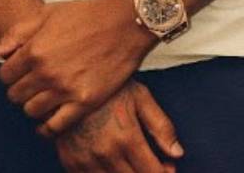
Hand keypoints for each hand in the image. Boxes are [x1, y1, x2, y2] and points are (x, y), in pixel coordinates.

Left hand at [0, 0, 156, 135]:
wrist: (125, 23)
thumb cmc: (86, 14)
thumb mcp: (46, 14)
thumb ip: (16, 34)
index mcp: (34, 50)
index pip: (4, 75)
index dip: (9, 74)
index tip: (18, 73)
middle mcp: (46, 72)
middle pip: (15, 95)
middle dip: (18, 90)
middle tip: (30, 85)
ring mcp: (65, 89)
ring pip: (31, 111)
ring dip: (32, 106)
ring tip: (41, 98)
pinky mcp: (85, 102)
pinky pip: (56, 126)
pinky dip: (46, 128)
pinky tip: (46, 122)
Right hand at [54, 80, 182, 172]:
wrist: (66, 78)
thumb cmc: (106, 86)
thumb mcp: (139, 97)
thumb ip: (160, 126)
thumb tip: (177, 153)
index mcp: (126, 138)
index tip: (166, 167)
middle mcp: (106, 153)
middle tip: (150, 164)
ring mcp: (86, 160)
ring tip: (130, 163)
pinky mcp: (70, 161)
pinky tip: (111, 164)